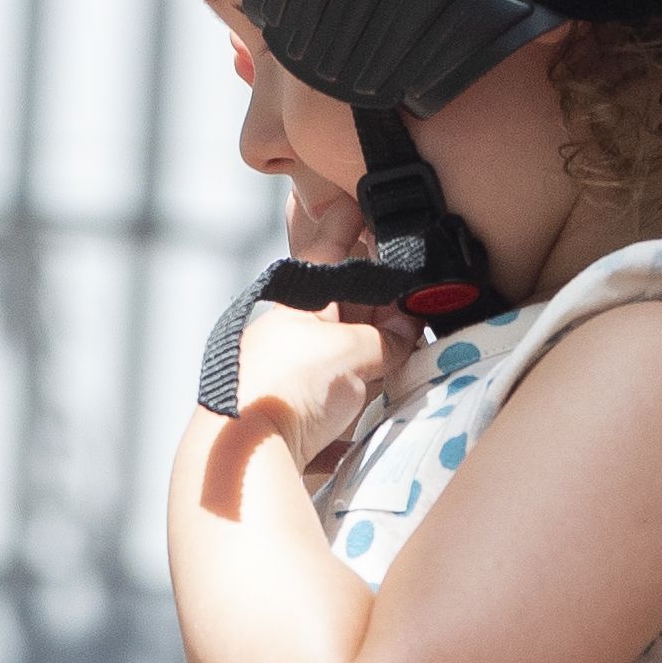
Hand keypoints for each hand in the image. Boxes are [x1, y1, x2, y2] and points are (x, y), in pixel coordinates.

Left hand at [217, 177, 397, 470]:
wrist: (246, 460)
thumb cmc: (289, 389)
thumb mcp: (350, 352)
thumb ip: (387, 338)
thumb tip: (408, 329)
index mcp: (297, 302)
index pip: (330, 249)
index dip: (349, 225)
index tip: (362, 202)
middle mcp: (289, 334)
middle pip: (345, 310)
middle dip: (381, 307)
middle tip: (416, 304)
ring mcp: (290, 378)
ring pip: (344, 357)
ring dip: (376, 357)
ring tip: (409, 356)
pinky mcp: (294, 421)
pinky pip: (336, 406)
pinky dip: (360, 406)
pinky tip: (379, 412)